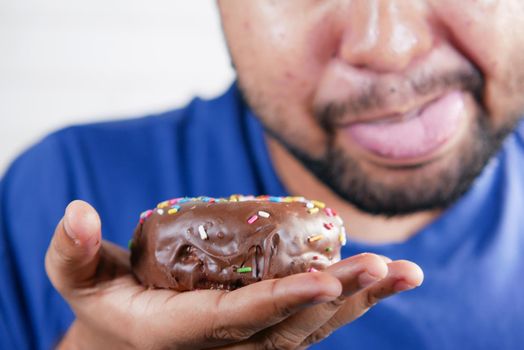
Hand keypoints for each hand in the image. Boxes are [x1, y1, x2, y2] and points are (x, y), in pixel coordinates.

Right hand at [45, 200, 422, 349]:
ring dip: (358, 301)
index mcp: (180, 333)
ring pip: (311, 329)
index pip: (236, 321)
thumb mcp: (79, 278)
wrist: (129, 335)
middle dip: (337, 298)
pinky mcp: (266, 331)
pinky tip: (383, 279)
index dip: (280, 302)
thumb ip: (72, 251)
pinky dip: (350, 302)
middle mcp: (224, 348)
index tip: (324, 280)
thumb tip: (77, 212)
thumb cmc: (108, 301)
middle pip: (289, 327)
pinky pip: (312, 321)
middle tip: (382, 267)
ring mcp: (250, 343)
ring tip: (404, 274)